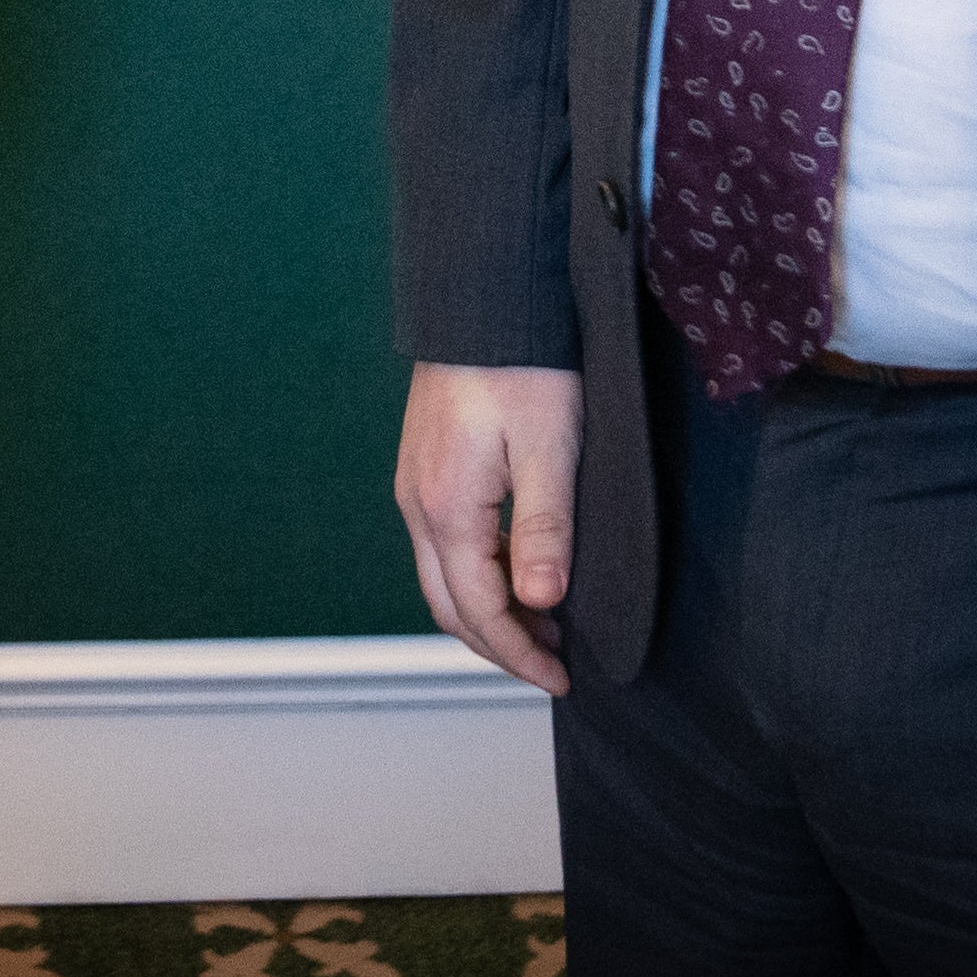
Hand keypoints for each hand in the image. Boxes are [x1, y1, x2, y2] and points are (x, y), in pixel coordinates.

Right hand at [395, 362, 581, 696]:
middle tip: (552, 665)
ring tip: (545, 625)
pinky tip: (519, 570)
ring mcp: (415, 485)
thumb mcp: (550, 447)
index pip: (479, 610)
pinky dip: (479, 575)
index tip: (561, 679)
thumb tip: (542, 603)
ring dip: (488, 612)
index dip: (519, 654)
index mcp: (447, 508)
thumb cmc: (524, 364)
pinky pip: (444, 544)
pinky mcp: (426, 467)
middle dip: (498, 646)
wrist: (485, 297)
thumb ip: (543, 529)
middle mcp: (418, 504)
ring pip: (442, 577)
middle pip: (449, 605)